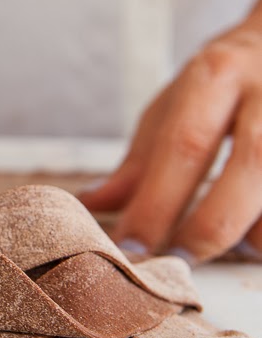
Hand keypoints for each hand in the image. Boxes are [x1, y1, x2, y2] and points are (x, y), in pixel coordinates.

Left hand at [79, 3, 261, 264]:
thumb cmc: (227, 80)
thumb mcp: (179, 103)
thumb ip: (141, 159)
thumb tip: (91, 205)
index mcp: (218, 75)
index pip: (185, 143)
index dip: (157, 202)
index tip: (129, 247)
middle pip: (252, 162)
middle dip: (211, 226)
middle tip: (178, 262)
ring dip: (256, 234)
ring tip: (234, 249)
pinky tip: (256, 235)